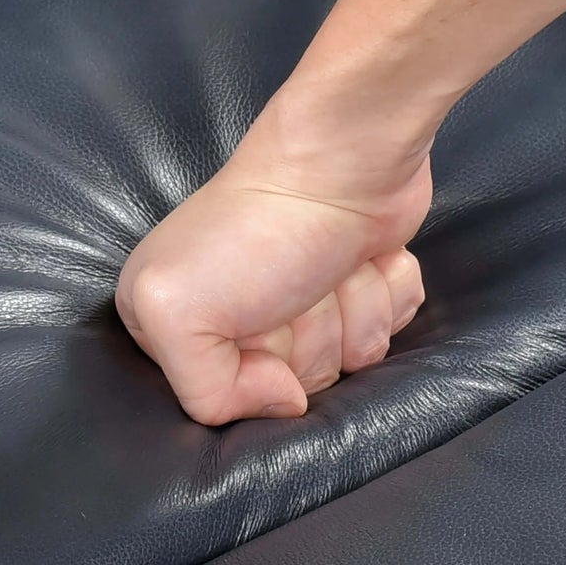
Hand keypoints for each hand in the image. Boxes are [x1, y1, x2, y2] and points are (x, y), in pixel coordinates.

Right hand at [116, 117, 431, 424]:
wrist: (342, 159)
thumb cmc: (258, 226)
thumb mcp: (176, 312)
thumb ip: (205, 393)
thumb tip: (285, 405)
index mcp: (173, 317)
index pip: (223, 401)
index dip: (255, 371)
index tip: (256, 325)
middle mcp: (234, 311)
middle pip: (294, 382)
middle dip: (309, 336)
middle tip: (292, 285)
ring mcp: (303, 296)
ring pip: (349, 361)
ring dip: (351, 312)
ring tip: (328, 263)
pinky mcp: (359, 282)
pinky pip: (392, 328)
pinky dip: (387, 294)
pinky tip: (366, 257)